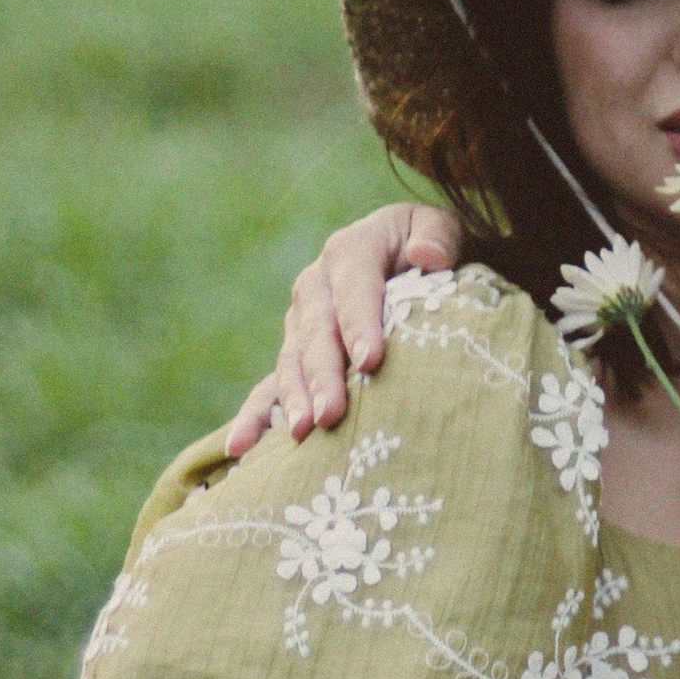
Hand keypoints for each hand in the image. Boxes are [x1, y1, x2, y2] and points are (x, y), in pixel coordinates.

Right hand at [223, 202, 461, 454]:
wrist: (406, 260)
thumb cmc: (429, 248)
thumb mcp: (440, 229)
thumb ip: (438, 237)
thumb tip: (425, 255)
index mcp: (351, 250)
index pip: (355, 287)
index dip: (360, 323)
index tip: (372, 362)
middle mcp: (316, 286)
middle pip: (317, 331)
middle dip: (323, 374)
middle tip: (332, 414)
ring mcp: (300, 323)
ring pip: (291, 361)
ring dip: (293, 398)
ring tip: (301, 432)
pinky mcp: (293, 356)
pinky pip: (268, 386)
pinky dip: (253, 417)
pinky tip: (239, 449)